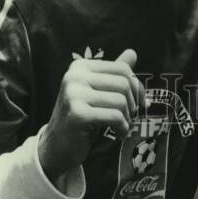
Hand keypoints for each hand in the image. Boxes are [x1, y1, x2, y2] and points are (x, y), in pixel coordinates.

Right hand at [38, 49, 144, 180]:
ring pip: (120, 100)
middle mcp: (75, 76)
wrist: (57, 145)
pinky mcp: (77, 114)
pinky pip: (114, 116)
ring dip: (128, 118)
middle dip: (133, 103)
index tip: (140, 103)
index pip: (122, 68)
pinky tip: (119, 134)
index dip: (137, 87)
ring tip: (122, 126)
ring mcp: (74, 94)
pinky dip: (122, 127)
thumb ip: (113, 73)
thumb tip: (132, 53)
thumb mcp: (97, 92)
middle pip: (123, 83)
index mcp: (81, 66)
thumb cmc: (81, 116)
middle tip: (130, 117)